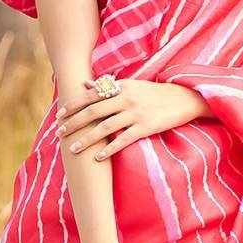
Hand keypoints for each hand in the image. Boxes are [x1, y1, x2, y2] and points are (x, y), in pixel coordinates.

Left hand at [56, 76, 204, 160]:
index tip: (59, 115)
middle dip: (74, 123)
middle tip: (59, 133)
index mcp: (120, 87)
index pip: (90, 96)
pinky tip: (98, 158)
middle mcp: (125, 98)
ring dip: (87, 139)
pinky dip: (110, 149)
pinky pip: (124, 140)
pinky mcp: (146, 127)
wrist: (183, 97)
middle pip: (93, 112)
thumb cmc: (154, 93)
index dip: (73, 106)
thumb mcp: (130, 85)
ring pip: (105, 127)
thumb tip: (85, 84)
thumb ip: (107, 85)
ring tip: (73, 149)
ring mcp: (136, 113)